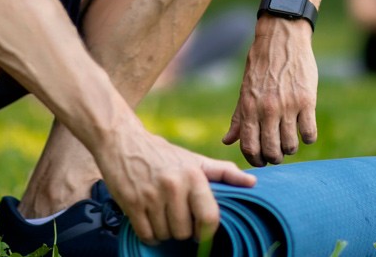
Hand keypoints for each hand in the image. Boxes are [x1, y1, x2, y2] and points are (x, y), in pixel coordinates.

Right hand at [93, 129, 254, 244]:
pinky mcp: (131, 204)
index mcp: (193, 176)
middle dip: (182, 231)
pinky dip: (149, 234)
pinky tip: (149, 221)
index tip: (201, 230)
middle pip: (184, 232)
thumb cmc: (163, 155)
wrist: (122, 141)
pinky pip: (146, 235)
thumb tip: (253, 182)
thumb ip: (224, 173)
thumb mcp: (195, 160)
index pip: (209, 218)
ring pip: (165, 235)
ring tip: (162, 216)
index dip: (206, 231)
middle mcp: (173, 186)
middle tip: (177, 218)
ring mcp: (150, 196)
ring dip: (165, 232)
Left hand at [223, 16, 318, 165]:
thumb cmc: (262, 65)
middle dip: (274, 158)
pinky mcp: (307, 100)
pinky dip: (308, 138)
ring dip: (290, 149)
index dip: (255, 159)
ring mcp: (288, 106)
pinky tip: (305, 131)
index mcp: (250, 108)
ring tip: (290, 143)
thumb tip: (227, 141)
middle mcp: (268, 109)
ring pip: (290, 145)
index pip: (249, 147)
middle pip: (271, 151)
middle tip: (277, 154)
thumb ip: (239, 118)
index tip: (261, 160)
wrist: (282, 37)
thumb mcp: (246, 90)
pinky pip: (309, 132)